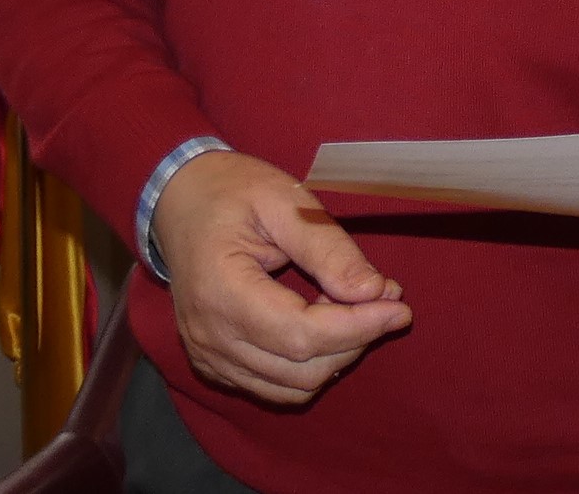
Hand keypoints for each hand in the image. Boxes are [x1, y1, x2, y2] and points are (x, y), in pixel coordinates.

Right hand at [151, 150, 412, 404]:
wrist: (180, 200)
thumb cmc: (231, 191)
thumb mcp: (284, 201)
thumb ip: (328, 248)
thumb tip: (375, 291)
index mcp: (220, 289)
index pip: (302, 334)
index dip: (358, 326)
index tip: (398, 304)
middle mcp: (209, 335)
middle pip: (303, 368)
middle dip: (355, 338)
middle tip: (381, 295)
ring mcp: (207, 355)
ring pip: (293, 386)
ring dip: (336, 354)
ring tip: (349, 305)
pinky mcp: (213, 364)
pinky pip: (274, 385)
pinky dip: (309, 364)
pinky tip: (319, 322)